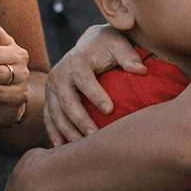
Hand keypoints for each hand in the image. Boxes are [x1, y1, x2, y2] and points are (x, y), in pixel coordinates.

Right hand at [44, 25, 144, 145]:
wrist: (90, 43)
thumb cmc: (108, 45)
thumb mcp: (119, 44)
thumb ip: (129, 56)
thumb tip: (141, 71)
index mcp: (77, 61)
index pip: (84, 80)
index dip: (96, 95)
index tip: (110, 110)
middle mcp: (60, 74)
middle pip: (67, 100)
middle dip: (80, 120)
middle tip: (95, 136)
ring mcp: (52, 87)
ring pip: (55, 112)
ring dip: (66, 131)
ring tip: (81, 146)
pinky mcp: (50, 97)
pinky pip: (48, 117)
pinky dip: (53, 132)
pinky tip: (60, 147)